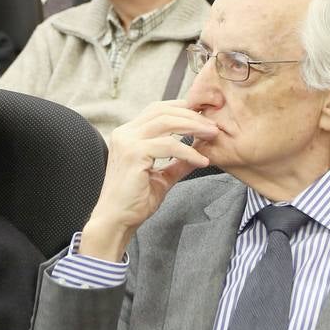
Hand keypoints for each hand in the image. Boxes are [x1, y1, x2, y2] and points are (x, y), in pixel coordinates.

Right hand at [81, 101, 216, 260]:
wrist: (116, 220)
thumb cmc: (134, 201)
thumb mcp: (161, 177)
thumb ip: (177, 163)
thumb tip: (199, 153)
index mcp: (127, 135)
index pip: (156, 110)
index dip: (181, 109)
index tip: (203, 117)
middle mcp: (125, 134)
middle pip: (163, 111)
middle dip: (191, 116)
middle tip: (213, 126)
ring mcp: (128, 142)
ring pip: (166, 122)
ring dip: (193, 126)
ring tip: (212, 135)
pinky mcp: (134, 154)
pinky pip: (168, 145)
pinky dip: (188, 151)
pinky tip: (201, 161)